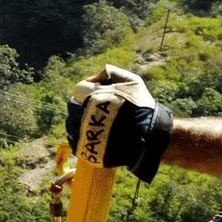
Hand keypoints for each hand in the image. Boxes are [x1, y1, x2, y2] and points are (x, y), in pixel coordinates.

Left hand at [65, 65, 173, 182]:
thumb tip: (92, 78)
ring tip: (94, 122)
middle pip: (72, 106)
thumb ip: (110, 72)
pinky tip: (91, 133)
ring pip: (70, 123)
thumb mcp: (132, 81)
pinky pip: (73, 140)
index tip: (98, 96)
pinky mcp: (87, 149)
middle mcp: (87, 115)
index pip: (78, 89)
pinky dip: (78, 136)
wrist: (151, 136)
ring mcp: (85, 134)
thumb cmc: (142, 107)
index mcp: (95, 98)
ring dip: (78, 121)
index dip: (88, 91)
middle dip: (81, 105)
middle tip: (95, 109)